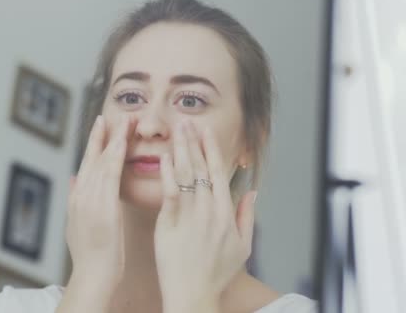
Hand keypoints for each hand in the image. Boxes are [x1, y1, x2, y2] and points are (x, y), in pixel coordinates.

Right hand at [62, 115, 134, 304]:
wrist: (92, 275)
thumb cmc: (91, 256)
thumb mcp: (76, 224)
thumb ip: (75, 199)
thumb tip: (73, 180)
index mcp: (77, 198)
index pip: (86, 164)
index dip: (93, 144)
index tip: (100, 126)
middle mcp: (81, 194)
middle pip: (92, 157)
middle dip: (102, 135)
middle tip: (110, 115)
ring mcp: (90, 198)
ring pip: (102, 160)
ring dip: (114, 138)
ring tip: (125, 120)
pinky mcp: (102, 204)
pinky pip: (111, 173)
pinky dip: (116, 154)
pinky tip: (123, 140)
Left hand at [154, 120, 256, 312]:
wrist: (193, 294)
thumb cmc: (215, 274)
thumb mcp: (242, 247)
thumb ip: (247, 217)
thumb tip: (251, 193)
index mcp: (225, 212)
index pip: (219, 172)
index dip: (211, 148)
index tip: (206, 130)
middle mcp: (209, 209)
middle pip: (201, 167)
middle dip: (193, 141)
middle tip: (186, 120)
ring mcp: (190, 215)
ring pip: (185, 175)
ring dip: (180, 149)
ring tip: (175, 129)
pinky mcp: (170, 223)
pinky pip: (169, 192)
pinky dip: (167, 173)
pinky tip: (164, 157)